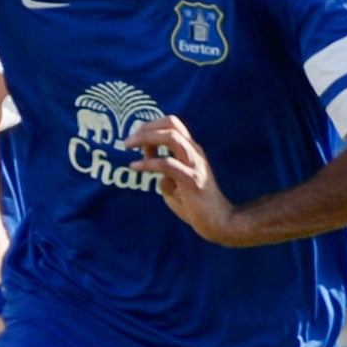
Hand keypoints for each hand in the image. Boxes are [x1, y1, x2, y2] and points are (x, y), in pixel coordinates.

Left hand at [127, 115, 242, 245]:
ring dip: (146, 138)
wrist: (219, 222)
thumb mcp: (175, 183)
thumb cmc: (197, 205)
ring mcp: (195, 165)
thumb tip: (146, 163)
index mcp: (192, 151)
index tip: (135, 141)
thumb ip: (162, 171)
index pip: (172, 125)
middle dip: (146, 127)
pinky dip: (147, 163)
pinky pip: (167, 164)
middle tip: (128, 141)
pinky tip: (135, 167)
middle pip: (171, 124)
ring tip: (127, 146)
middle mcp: (194, 152)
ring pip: (171, 137)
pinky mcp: (191, 180)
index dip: (150, 127)